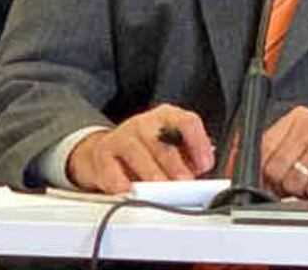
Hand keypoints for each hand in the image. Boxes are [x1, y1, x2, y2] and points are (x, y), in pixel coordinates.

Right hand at [66, 104, 214, 193]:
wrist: (109, 151)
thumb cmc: (149, 151)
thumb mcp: (174, 149)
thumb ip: (191, 158)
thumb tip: (204, 167)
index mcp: (169, 117)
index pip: (188, 121)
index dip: (198, 143)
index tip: (205, 165)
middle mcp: (146, 123)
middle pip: (162, 140)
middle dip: (175, 165)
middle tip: (184, 183)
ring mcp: (123, 135)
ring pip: (137, 152)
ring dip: (151, 173)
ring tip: (161, 189)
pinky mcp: (103, 152)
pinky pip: (112, 168)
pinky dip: (121, 182)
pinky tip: (129, 190)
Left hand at [261, 106, 307, 198]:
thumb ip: (279, 156)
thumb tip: (245, 172)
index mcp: (298, 119)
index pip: (260, 147)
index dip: (259, 172)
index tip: (264, 181)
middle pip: (273, 168)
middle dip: (285, 185)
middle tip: (307, 182)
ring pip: (293, 183)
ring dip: (307, 192)